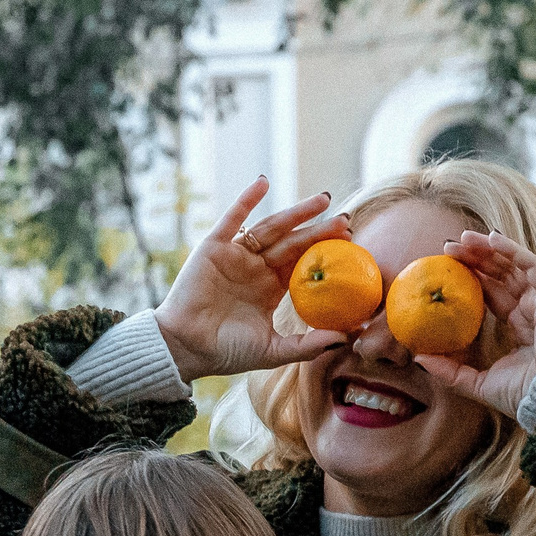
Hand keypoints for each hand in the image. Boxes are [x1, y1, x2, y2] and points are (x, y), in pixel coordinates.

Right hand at [154, 177, 353, 381]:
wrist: (185, 348)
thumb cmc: (225, 352)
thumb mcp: (272, 351)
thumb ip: (308, 345)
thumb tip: (347, 338)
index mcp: (270, 289)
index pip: (302, 263)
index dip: (325, 251)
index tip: (350, 241)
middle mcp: (255, 268)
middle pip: (292, 242)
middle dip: (318, 229)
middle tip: (345, 219)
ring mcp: (235, 255)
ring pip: (270, 228)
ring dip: (295, 212)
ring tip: (321, 200)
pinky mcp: (213, 247)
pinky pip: (231, 219)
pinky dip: (246, 200)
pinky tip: (263, 183)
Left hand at [418, 230, 535, 418]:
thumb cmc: (520, 393)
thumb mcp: (476, 382)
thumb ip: (449, 370)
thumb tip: (418, 358)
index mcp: (520, 326)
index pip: (494, 293)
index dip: (473, 278)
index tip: (446, 269)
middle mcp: (532, 309)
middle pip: (502, 274)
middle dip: (476, 258)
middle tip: (448, 247)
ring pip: (514, 265)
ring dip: (489, 249)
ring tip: (462, 238)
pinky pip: (531, 264)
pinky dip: (512, 250)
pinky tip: (491, 239)